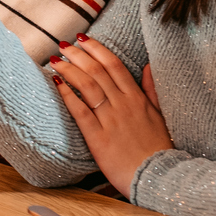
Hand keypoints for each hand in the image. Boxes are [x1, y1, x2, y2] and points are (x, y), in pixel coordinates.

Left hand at [49, 36, 171, 195]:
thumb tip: (148, 66)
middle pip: (97, 71)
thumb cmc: (158, 148)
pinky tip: (57, 84)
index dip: (96, 49)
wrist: (158, 176)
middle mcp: (123, 104)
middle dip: (78, 54)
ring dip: (69, 70)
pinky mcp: (98, 137)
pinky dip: (68, 95)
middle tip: (63, 44)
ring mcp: (110, 120)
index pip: (114, 65)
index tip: (83, 38)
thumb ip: (152, 89)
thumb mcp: (160, 115)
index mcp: (137, 98)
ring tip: (55, 60)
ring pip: (88, 86)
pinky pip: (81, 111)